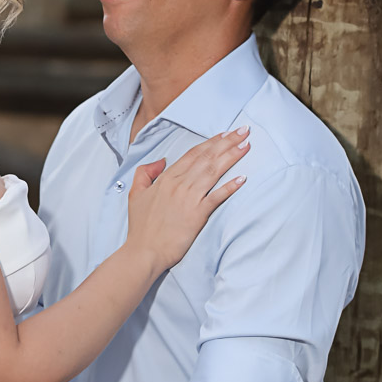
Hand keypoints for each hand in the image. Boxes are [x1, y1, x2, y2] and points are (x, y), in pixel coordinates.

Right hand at [126, 129, 248, 273]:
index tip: (225, 133)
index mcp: (166, 178)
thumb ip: (145, 173)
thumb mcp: (135, 194)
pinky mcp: (197, 215)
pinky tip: (242, 178)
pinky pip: (216, 197)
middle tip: (244, 130)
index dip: (211, 142)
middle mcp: (179, 184)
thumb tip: (161, 160)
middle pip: (207, 158)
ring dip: (231, 157)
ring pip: (213, 172)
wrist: (144, 251)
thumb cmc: (140, 227)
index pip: (193, 154)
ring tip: (246, 146)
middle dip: (227, 142)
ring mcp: (189, 199)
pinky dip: (229, 187)